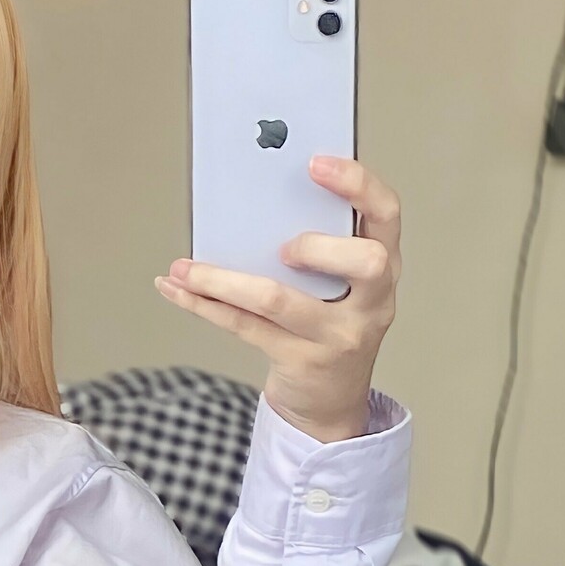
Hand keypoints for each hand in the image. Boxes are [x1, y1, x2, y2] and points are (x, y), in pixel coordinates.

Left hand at [153, 156, 400, 441]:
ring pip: (280, 301)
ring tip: (189, 268)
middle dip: (321, 246)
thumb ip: (319, 243)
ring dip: (225, 279)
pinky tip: (177, 287)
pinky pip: (244, 327)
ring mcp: (337, 336)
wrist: (330, 401)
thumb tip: (254, 197)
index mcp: (384, 266)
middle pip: (366, 263)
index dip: (358, 185)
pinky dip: (203, 304)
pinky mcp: (299, 361)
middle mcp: (371, 302)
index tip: (316, 163)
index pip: (387, 215)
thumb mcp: (341, 282)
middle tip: (284, 247)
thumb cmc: (330, 325)